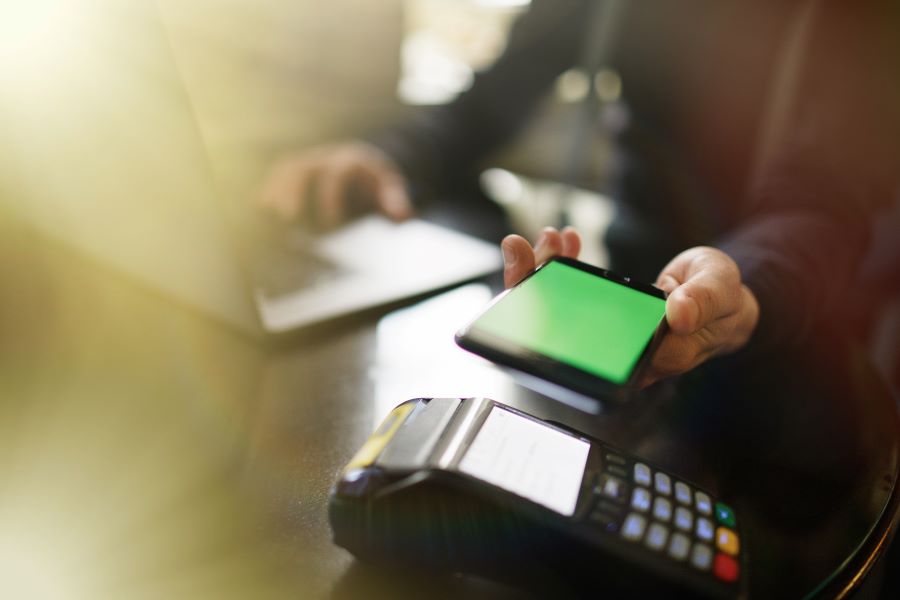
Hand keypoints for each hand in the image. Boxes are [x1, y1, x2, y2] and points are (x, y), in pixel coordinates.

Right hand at [257, 141, 412, 226]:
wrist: (364, 166)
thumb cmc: (376, 183)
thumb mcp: (391, 190)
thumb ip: (396, 202)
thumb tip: (403, 216)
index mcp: (350, 160)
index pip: (337, 173)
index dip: (332, 197)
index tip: (330, 222)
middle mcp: (325, 157)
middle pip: (303, 167)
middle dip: (293, 189)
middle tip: (286, 216)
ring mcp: (307, 162)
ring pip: (285, 169)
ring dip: (274, 188)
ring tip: (264, 211)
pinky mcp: (293, 172)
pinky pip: (276, 176)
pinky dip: (267, 189)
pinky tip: (257, 208)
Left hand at [500, 231, 758, 387]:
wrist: (724, 302)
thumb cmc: (724, 301)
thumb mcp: (723, 291)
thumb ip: (704, 300)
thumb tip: (678, 314)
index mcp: (654, 355)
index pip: (595, 351)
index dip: (559, 324)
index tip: (541, 286)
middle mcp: (625, 350)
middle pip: (563, 332)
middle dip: (534, 287)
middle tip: (521, 250)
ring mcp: (612, 335)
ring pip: (563, 310)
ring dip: (545, 271)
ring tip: (547, 238)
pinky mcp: (606, 315)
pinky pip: (574, 294)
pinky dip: (565, 264)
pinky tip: (565, 240)